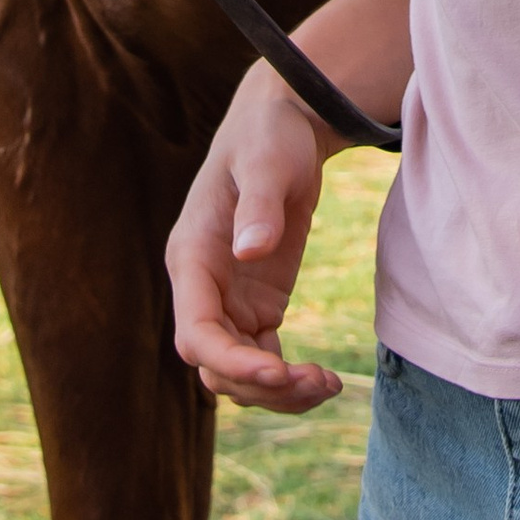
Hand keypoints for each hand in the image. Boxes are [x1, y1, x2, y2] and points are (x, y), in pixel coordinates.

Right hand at [166, 73, 342, 411]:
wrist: (287, 126)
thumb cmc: (270, 136)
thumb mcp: (267, 162)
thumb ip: (258, 205)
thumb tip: (250, 250)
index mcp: (192, 256)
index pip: (194, 332)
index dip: (230, 361)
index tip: (278, 373)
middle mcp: (203, 287)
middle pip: (215, 365)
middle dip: (260, 386)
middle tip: (318, 381)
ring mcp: (229, 301)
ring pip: (238, 373)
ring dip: (277, 393)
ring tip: (328, 384)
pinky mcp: (257, 307)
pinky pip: (263, 360)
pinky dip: (288, 381)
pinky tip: (326, 380)